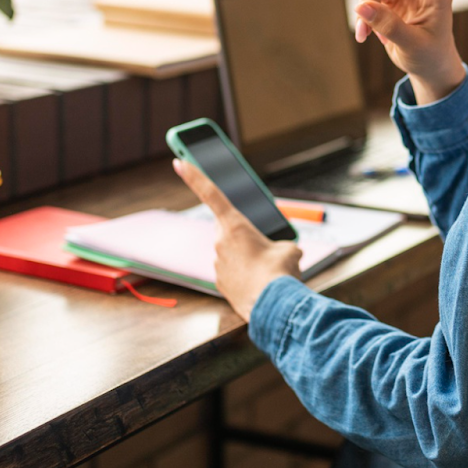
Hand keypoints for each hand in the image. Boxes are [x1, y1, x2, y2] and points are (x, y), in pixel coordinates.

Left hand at [172, 159, 301, 319]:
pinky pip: (230, 271)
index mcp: (235, 224)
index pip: (210, 193)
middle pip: (228, 228)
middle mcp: (220, 241)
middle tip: (262, 245)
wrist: (273, 306)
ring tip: (266, 269)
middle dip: (242, 233)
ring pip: (230, 252)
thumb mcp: (289, 248)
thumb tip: (283, 251)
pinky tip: (258, 282)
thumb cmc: (280, 272)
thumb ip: (281, 243)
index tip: (178, 161)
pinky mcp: (219, 282)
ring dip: (245, 256)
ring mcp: (217, 263)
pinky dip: (243, 274)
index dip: (193, 175)